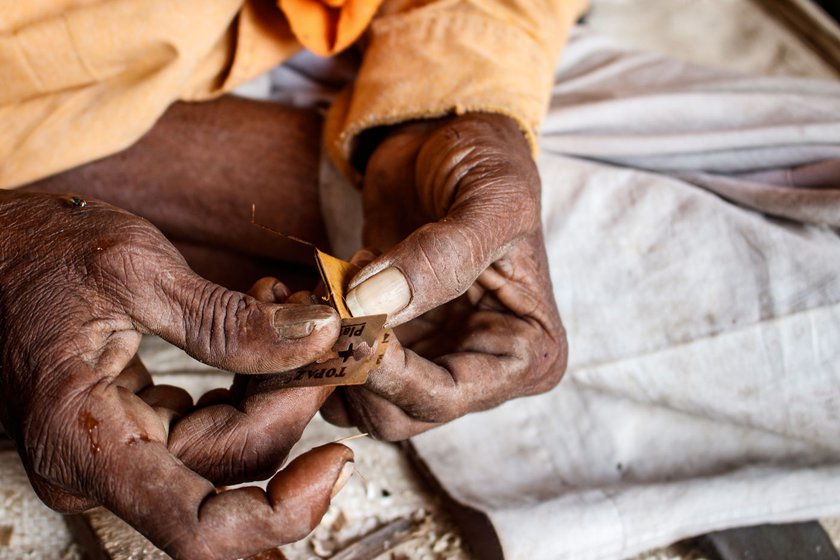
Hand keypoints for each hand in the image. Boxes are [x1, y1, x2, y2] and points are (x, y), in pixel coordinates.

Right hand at [0, 191, 350, 558]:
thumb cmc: (34, 253)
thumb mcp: (134, 271)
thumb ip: (227, 320)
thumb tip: (315, 336)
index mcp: (81, 442)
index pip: (197, 527)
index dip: (281, 512)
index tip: (334, 461)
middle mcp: (99, 465)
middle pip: (232, 467)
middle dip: (288, 401)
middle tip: (319, 330)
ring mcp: (118, 449)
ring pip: (231, 445)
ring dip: (272, 387)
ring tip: (284, 313)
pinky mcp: (137, 426)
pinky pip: (214, 424)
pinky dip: (247, 385)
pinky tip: (258, 339)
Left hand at [322, 113, 566, 439]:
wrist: (443, 139)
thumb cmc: (485, 161)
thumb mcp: (487, 199)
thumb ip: (441, 256)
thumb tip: (373, 305)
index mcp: (527, 353)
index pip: (448, 396)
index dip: (390, 374)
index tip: (347, 324)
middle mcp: (479, 368)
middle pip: (398, 414)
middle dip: (349, 367)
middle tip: (319, 307)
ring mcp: (429, 359)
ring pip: (358, 402)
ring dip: (322, 356)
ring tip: (314, 290)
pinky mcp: (387, 342)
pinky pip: (339, 369)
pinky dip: (311, 342)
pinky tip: (306, 292)